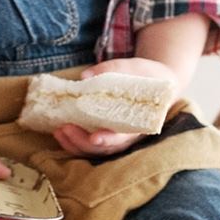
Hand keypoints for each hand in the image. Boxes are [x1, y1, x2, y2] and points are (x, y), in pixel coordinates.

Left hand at [51, 56, 177, 157]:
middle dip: (83, 141)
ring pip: (96, 151)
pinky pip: (90, 145)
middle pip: (106, 148)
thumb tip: (84, 76)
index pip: (125, 136)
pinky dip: (75, 142)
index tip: (95, 138)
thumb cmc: (150, 77)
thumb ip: (113, 70)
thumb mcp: (136, 68)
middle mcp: (129, 135)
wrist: (160, 84)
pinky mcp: (107, 134)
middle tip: (65, 128)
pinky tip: (60, 133)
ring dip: (75, 144)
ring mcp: (118, 137)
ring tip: (58, 131)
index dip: (109, 139)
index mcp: (141, 122)